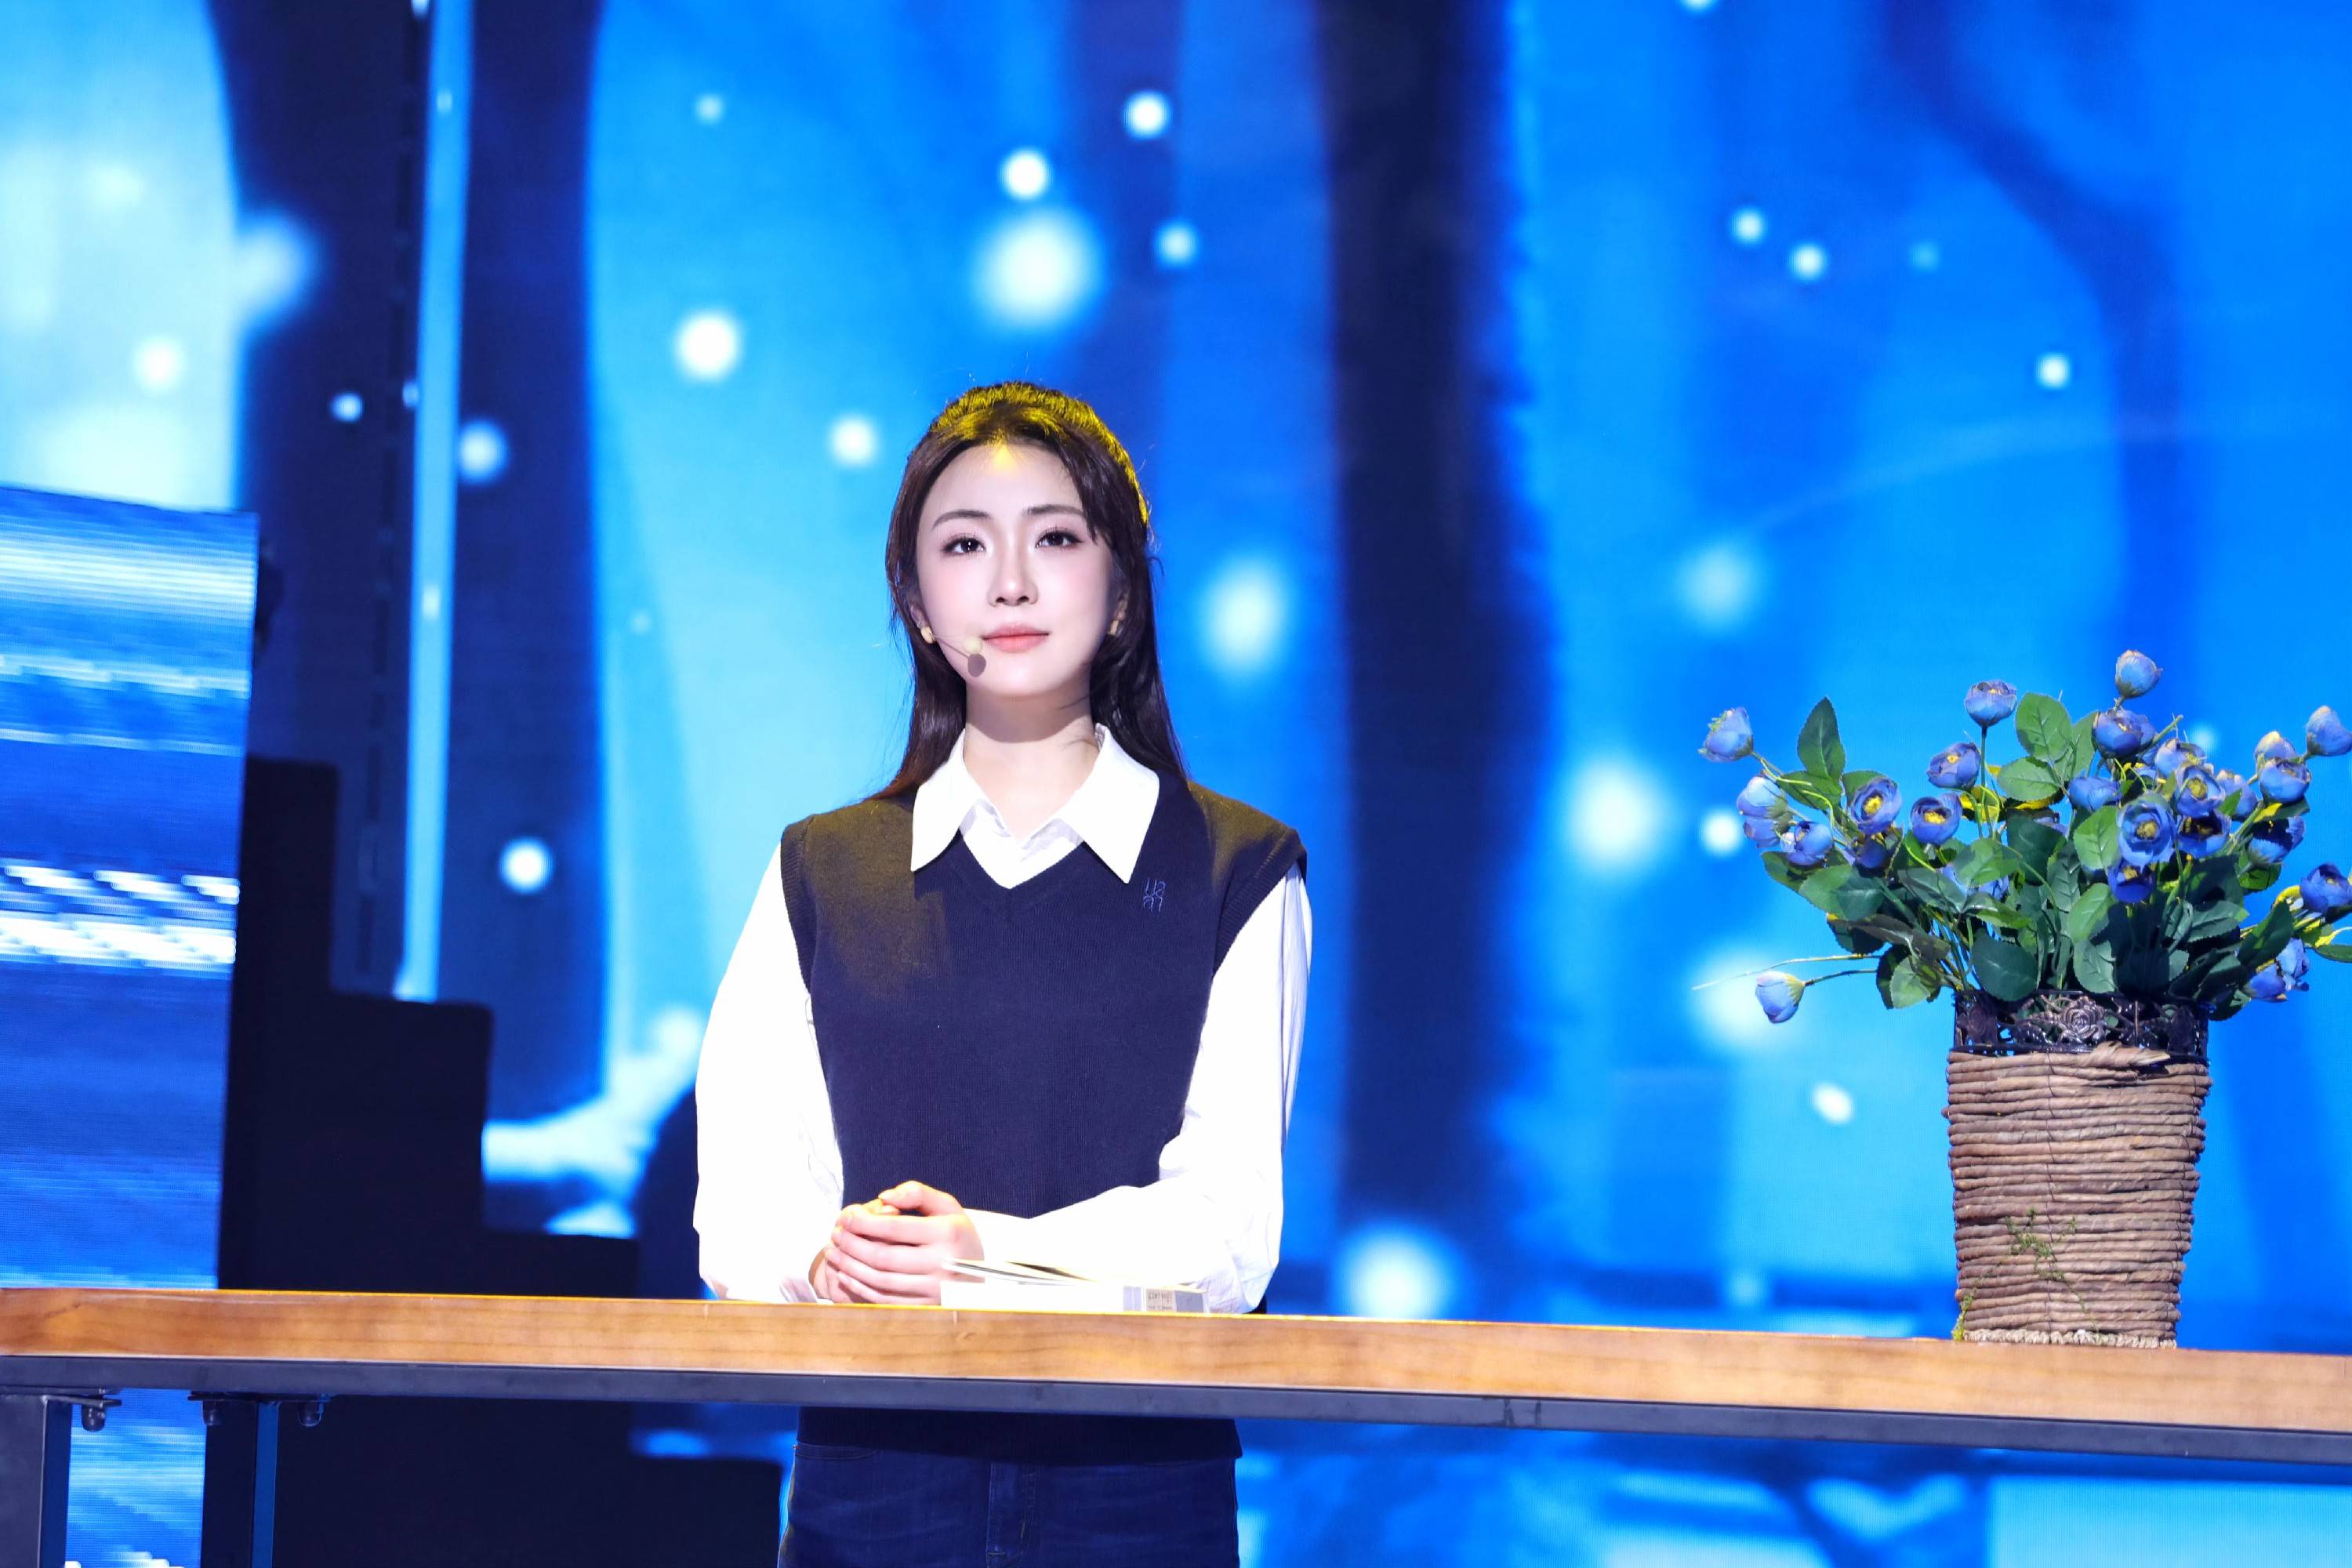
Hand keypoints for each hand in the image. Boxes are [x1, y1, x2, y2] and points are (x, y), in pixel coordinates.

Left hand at [817, 1182, 981, 1304]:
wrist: (981, 1275)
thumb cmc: (956, 1235)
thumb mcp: (947, 1207)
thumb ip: (918, 1194)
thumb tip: (885, 1197)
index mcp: (948, 1234)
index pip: (895, 1228)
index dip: (865, 1223)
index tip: (846, 1216)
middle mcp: (942, 1264)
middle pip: (883, 1257)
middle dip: (852, 1245)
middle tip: (835, 1234)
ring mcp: (934, 1289)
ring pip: (880, 1281)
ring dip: (850, 1267)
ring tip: (834, 1253)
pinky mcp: (925, 1307)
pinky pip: (885, 1299)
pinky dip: (860, 1287)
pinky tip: (846, 1274)